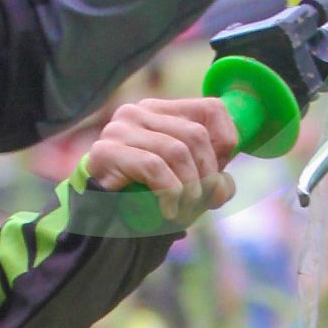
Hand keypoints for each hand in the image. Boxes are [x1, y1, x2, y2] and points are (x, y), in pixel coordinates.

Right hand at [86, 95, 238, 228]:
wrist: (99, 220)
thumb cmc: (147, 199)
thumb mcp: (189, 185)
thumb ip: (214, 180)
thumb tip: (223, 184)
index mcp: (162, 111)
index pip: (212, 108)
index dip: (227, 141)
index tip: (220, 171)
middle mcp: (139, 112)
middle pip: (196, 134)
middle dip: (208, 174)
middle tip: (201, 201)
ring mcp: (120, 129)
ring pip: (177, 150)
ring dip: (190, 188)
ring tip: (184, 210)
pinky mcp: (106, 151)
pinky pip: (154, 166)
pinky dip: (169, 193)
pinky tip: (168, 210)